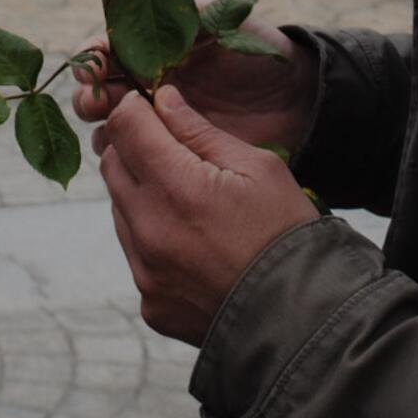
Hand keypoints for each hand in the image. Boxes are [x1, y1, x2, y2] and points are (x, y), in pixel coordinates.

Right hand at [74, 24, 317, 156]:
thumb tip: (144, 0)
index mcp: (155, 49)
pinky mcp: (175, 153)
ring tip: (109, 127)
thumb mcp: (227, 19)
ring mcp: (160, 121)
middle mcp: (148, 84)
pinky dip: (123, 155)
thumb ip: (187, 11)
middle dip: (89, 94)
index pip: (110, 50)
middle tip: (96, 101)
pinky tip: (127, 153)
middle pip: (101, 90)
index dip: (95, 56)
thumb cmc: (261, 52)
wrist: (297, 100)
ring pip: (111, 126)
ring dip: (100, 126)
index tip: (95, 64)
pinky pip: (137, 157)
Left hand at [98, 84, 316, 345]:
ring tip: (190, 203)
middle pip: (112, 165)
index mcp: (177, 189)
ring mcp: (145, 272)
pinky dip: (153, 240)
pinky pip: (136, 255)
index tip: (152, 108)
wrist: (305, 318)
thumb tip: (162, 99)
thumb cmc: (288, 233)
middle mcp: (149, 231)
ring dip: (142, 195)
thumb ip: (200, 131)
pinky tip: (194, 245)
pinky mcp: (149, 303)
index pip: (125, 127)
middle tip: (171, 150)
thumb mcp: (258, 168)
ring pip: (120, 211)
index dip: (137, 109)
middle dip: (134, 148)